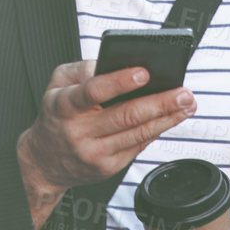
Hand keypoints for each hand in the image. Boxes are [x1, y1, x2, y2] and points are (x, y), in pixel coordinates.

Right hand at [17, 60, 195, 226]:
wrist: (43, 161)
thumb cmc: (56, 114)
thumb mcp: (58, 82)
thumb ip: (84, 68)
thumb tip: (115, 62)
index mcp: (64, 106)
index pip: (94, 91)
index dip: (120, 82)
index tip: (144, 72)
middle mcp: (80, 132)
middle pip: (125, 116)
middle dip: (159, 103)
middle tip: (183, 92)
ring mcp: (95, 153)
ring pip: (138, 134)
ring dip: (167, 118)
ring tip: (187, 104)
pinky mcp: (108, 168)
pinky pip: (137, 146)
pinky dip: (157, 130)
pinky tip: (171, 119)